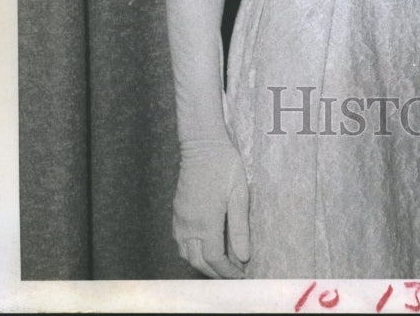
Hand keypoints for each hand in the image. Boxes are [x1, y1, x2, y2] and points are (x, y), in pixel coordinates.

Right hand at [173, 138, 249, 277]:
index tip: (240, 274)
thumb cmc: (225, 165)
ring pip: (186, 254)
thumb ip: (240, 227)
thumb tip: (243, 256)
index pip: (215, 259)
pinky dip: (191, 252)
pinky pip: (180, 241)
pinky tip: (203, 247)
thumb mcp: (239, 194)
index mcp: (206, 221)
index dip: (227, 271)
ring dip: (201, 264)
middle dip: (215, 272)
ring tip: (219, 264)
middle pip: (198, 261)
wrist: (202, 144)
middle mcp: (189, 225)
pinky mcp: (176, 212)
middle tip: (232, 274)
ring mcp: (180, 218)